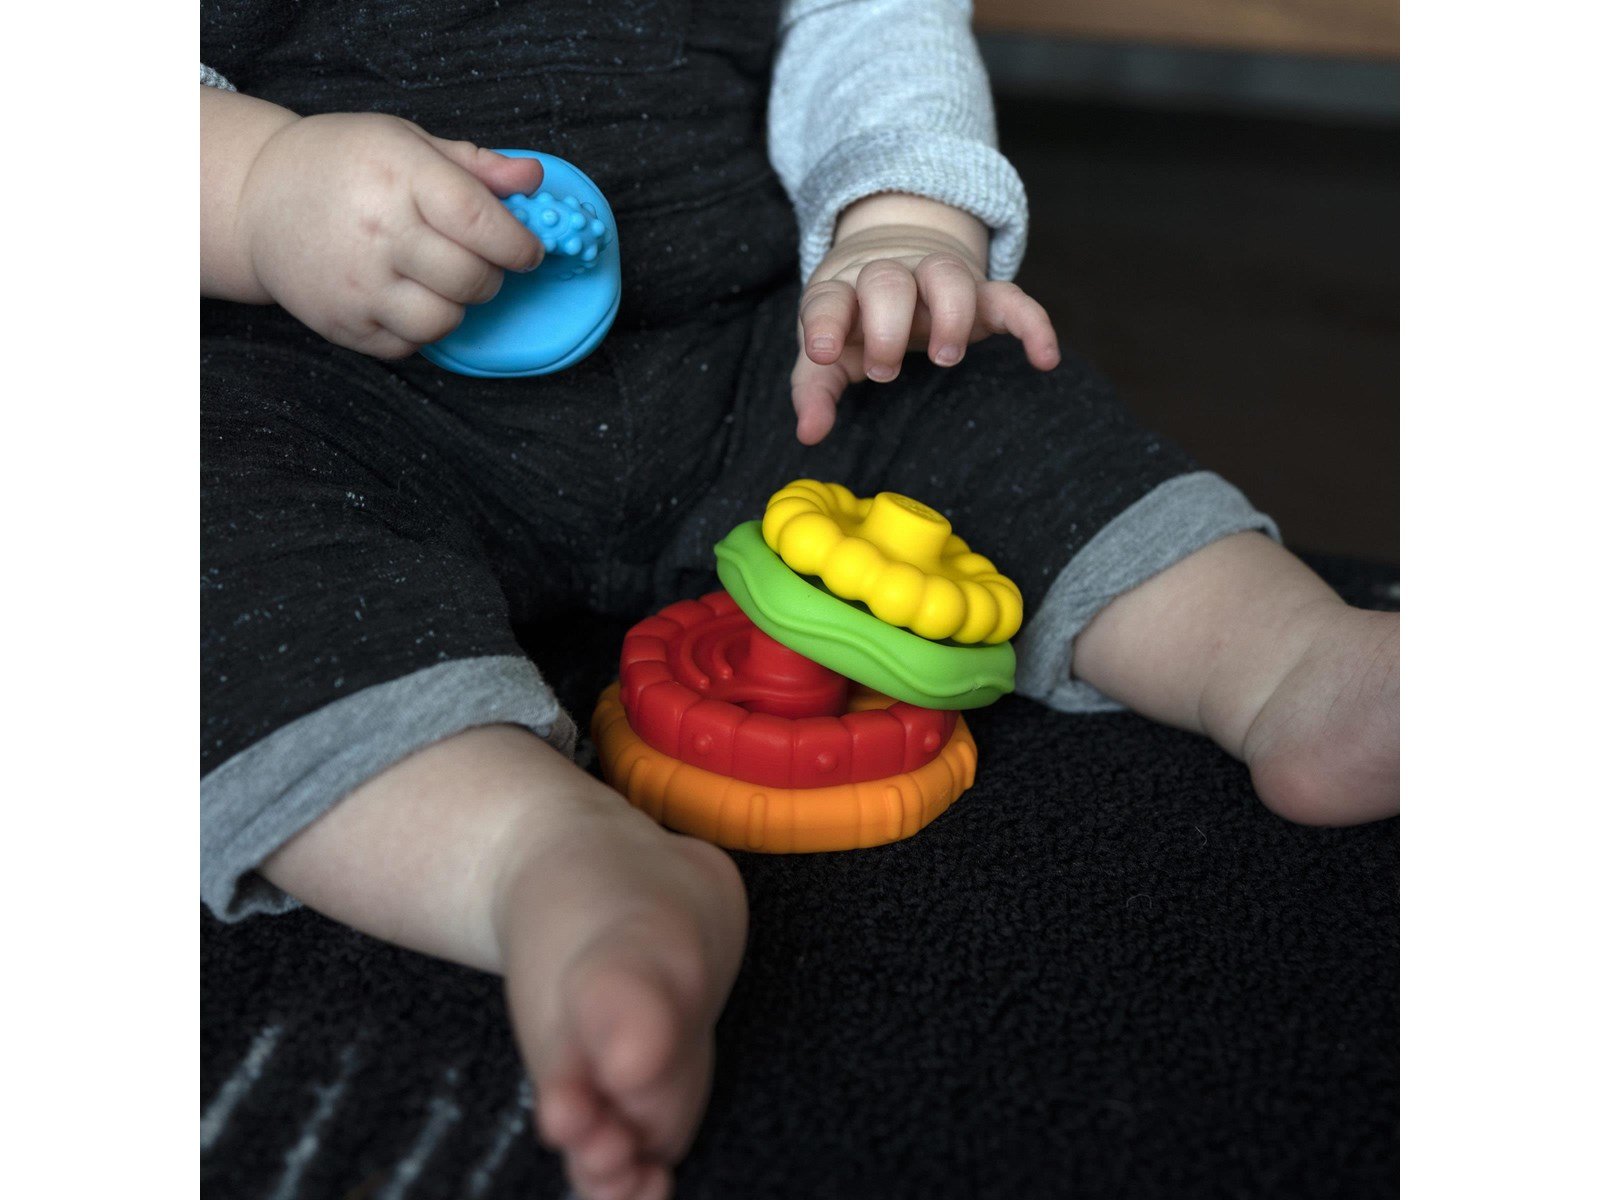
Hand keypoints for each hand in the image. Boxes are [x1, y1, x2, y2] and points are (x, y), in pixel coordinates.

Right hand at [235, 112, 545, 357]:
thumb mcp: (405, 142)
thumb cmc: (342, 165)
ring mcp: (357, 284)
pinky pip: (409, 344)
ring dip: (457, 305)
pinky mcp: (343, 324)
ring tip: (440, 280)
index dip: (519, 244)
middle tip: (481, 262)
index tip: (528, 250)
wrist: (257, 200)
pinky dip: (420, 327)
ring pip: (444, 320)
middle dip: (492, 275)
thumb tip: (533, 178)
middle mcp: (377, 232)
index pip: (479, 221)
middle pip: (471, 278)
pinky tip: (405, 295)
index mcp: (399, 175)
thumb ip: (475, 164)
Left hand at [791, 194, 1060, 443]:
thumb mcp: (827, 355)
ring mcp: (938, 279)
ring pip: (948, 275)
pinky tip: (1045, 360)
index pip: (829, 299)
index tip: (824, 351)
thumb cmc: (855, 322)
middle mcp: (890, 276)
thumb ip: (814, 391)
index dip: (825, 322)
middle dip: (885, 323)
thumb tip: (808, 434)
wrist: (898, 260)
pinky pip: (1012, 298)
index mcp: (843, 292)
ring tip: (944, 357)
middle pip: (888, 281)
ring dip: (949, 313)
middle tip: (883, 369)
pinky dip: (1032, 323)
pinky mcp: (982, 293)